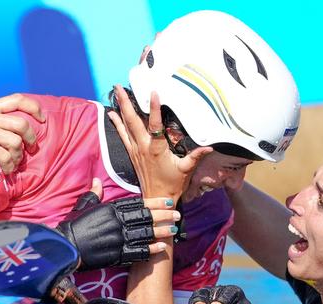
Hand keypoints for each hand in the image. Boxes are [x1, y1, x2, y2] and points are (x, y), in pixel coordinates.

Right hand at [0, 93, 45, 173]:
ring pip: (16, 142)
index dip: (35, 108)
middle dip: (31, 139)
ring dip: (18, 156)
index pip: (18, 99)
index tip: (43, 119)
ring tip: (13, 162)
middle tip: (30, 149)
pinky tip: (5, 170)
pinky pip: (6, 157)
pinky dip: (9, 166)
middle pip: (23, 124)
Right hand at [57, 179, 180, 269]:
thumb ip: (93, 194)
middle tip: (177, 214)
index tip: (167, 201)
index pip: (138, 204)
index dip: (155, 202)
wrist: (64, 247)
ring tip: (173, 230)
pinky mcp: (115, 255)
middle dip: (163, 216)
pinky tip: (161, 248)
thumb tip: (96, 181)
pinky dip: (149, 250)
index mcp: (110, 209)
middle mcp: (116, 222)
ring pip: (144, 234)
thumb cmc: (72, 226)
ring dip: (160, 232)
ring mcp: (117, 239)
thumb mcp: (83, 206)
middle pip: (145, 218)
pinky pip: (136, 252)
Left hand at [108, 85, 211, 201]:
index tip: (154, 93)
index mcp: (157, 149)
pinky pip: (122, 135)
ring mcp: (135, 149)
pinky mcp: (132, 153)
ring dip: (120, 108)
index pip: (155, 125)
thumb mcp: (186, 169)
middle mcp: (143, 147)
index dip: (155, 108)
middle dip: (126, 102)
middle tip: (119, 86)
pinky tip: (112, 113)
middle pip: (133, 121)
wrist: (156, 199)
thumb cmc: (172, 184)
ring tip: (115, 92)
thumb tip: (210, 147)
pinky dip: (117, 123)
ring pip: (125, 125)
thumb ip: (196, 156)